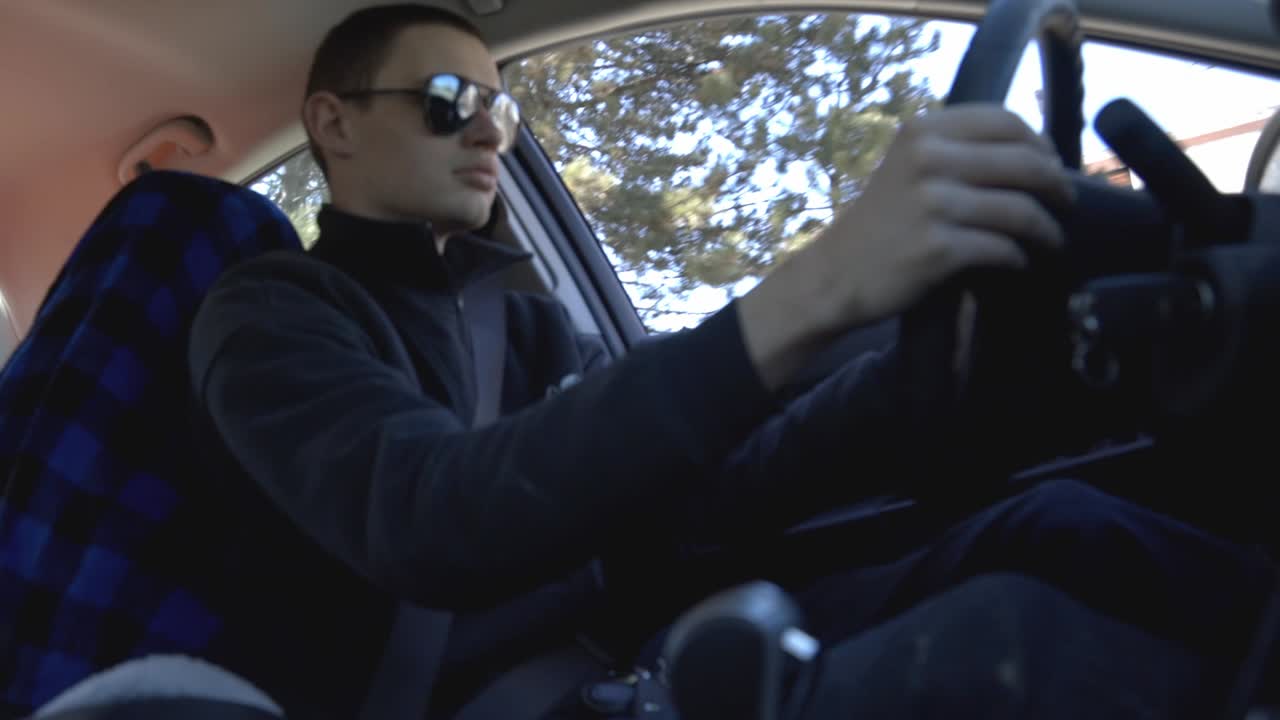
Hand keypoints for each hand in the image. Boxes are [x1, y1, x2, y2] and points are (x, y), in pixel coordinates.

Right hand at [740, 104, 1073, 388]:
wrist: (834, 275)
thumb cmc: (880, 223)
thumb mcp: (907, 167)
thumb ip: (956, 151)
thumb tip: (1035, 154)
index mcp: (923, 131)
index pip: (1006, 121)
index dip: (1041, 143)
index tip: (1052, 165)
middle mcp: (928, 160)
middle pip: (1025, 163)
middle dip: (1057, 186)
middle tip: (1066, 204)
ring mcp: (933, 205)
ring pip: (1021, 210)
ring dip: (1047, 230)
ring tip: (1052, 241)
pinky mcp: (939, 248)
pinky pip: (1004, 249)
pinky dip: (1020, 258)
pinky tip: (1018, 263)